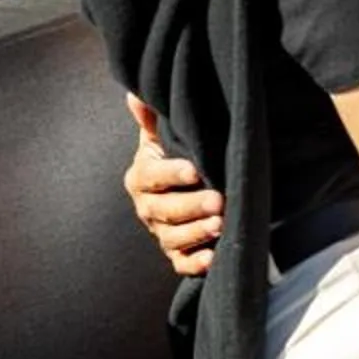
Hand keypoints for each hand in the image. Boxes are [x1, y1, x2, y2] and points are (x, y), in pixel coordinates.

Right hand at [123, 94, 223, 278]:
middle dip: (191, 207)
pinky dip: (195, 264)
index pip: (151, 177)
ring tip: (222, 224)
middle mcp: (148, 207)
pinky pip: (182, 264)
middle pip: (164, 210)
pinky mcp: (178, 253)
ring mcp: (162, 233)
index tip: (196, 170)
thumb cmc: (178, 153)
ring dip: (196, 234)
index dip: (171, 174)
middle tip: (219, 200)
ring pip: (173, 239)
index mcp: (142, 177)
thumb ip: (153, 118)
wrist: (191, 184)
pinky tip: (212, 258)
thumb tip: (136, 94)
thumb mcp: (166, 135)